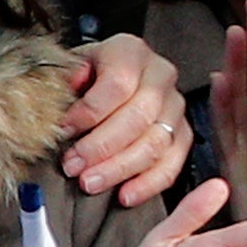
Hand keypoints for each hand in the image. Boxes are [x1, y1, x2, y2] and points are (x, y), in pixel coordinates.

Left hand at [60, 34, 190, 206]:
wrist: (102, 87)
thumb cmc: (83, 81)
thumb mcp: (68, 70)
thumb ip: (65, 79)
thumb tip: (67, 93)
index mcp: (131, 52)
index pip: (119, 83)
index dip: (90, 112)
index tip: (63, 132)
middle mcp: (160, 75)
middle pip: (139, 115)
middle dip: (102, 146)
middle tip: (72, 166)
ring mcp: (175, 105)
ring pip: (157, 141)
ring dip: (120, 168)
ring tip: (89, 183)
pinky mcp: (183, 134)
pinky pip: (173, 162)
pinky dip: (149, 182)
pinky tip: (125, 195)